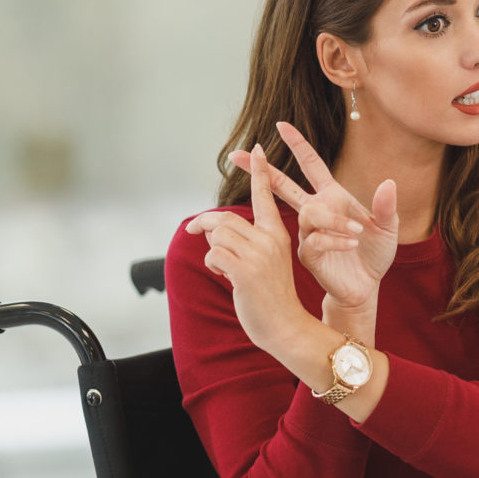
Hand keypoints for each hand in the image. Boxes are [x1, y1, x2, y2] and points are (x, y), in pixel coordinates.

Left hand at [186, 147, 312, 357]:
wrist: (286, 326)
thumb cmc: (272, 296)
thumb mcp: (265, 261)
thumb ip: (245, 241)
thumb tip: (211, 227)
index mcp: (277, 234)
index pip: (265, 198)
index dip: (260, 173)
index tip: (257, 151)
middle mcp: (270, 240)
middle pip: (224, 218)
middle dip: (204, 224)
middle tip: (192, 230)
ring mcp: (259, 255)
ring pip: (217, 235)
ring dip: (211, 250)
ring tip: (223, 267)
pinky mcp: (245, 271)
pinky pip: (214, 254)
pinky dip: (212, 264)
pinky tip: (225, 276)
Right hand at [248, 120, 398, 311]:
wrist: (367, 286)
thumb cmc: (374, 254)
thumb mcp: (388, 227)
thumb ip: (386, 206)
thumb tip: (388, 183)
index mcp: (332, 197)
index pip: (310, 164)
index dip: (297, 144)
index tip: (280, 125)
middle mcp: (316, 211)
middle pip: (282, 185)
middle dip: (260, 170)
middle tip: (236, 155)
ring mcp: (308, 232)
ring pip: (308, 214)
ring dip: (332, 220)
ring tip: (356, 231)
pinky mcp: (308, 254)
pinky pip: (315, 240)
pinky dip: (333, 239)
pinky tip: (351, 243)